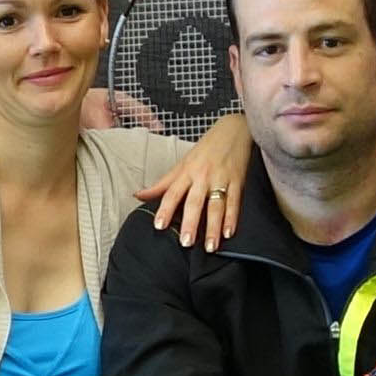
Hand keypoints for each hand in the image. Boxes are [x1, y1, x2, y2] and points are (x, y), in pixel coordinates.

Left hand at [137, 115, 255, 246]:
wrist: (235, 129)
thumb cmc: (206, 148)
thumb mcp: (182, 163)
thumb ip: (163, 183)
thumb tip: (138, 195)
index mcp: (186, 172)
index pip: (172, 192)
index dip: (165, 209)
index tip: (159, 226)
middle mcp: (202, 176)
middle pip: (195, 202)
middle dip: (191, 223)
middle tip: (186, 243)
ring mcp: (221, 179)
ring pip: (216, 205)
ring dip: (214, 227)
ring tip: (211, 246)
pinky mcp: (237, 181)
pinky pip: (235, 202)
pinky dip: (232, 218)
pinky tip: (229, 232)